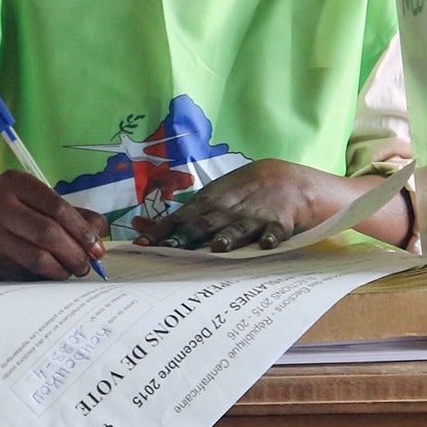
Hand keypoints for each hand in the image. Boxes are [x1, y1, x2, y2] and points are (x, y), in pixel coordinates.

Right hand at [0, 174, 108, 280]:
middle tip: (88, 265)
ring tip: (73, 271)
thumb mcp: (38, 205)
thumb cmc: (13, 217)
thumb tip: (99, 232)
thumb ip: (72, 215)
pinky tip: (53, 273)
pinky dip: (46, 276)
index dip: (83, 231)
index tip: (98, 248)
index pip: (58, 207)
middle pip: (48, 232)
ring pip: (38, 256)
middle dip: (75, 252)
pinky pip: (26, 272)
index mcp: (14, 182)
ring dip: (63, 268)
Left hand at [130, 159, 350, 251]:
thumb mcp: (210, 199)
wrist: (288, 178)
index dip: (163, 229)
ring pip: (239, 227)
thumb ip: (178, 216)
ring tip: (218, 247)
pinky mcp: (280, 222)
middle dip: (187, 235)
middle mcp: (229, 208)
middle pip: (206, 223)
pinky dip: (272, 237)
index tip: (143, 243)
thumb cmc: (241, 194)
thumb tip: (139, 225)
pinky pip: (276, 230)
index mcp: (210, 202)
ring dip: (228, 236)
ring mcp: (255, 215)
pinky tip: (268, 245)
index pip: (182, 216)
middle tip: (170, 248)